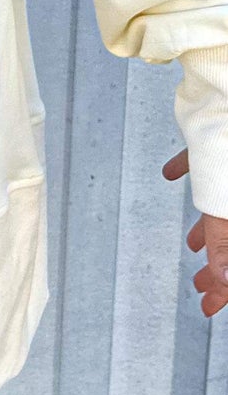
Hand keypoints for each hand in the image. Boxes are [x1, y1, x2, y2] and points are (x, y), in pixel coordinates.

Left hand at [163, 149, 227, 315]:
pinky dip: (191, 169)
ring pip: (225, 204)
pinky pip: (208, 160)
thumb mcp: (225, 206)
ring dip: (210, 227)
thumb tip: (225, 280)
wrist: (227, 88)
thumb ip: (225, 243)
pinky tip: (172, 173)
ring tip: (192, 244)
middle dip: (219, 264)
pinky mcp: (221, 137)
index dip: (227, 289)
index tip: (208, 306)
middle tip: (199, 284)